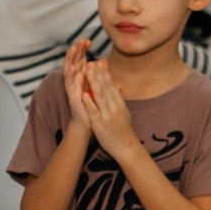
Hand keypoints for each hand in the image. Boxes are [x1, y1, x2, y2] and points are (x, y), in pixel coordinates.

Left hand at [66, 40, 136, 157]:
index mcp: (119, 103)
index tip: (99, 62)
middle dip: (98, 74)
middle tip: (92, 61)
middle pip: (106, 88)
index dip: (105, 73)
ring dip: (93, 83)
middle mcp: (114, 107)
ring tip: (87, 71)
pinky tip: (84, 94)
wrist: (126, 148)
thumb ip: (118, 98)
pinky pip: (94, 112)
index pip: (111, 86)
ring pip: (100, 97)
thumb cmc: (123, 130)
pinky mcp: (101, 125)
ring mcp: (108, 115)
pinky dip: (89, 103)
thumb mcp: (124, 112)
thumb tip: (117, 85)